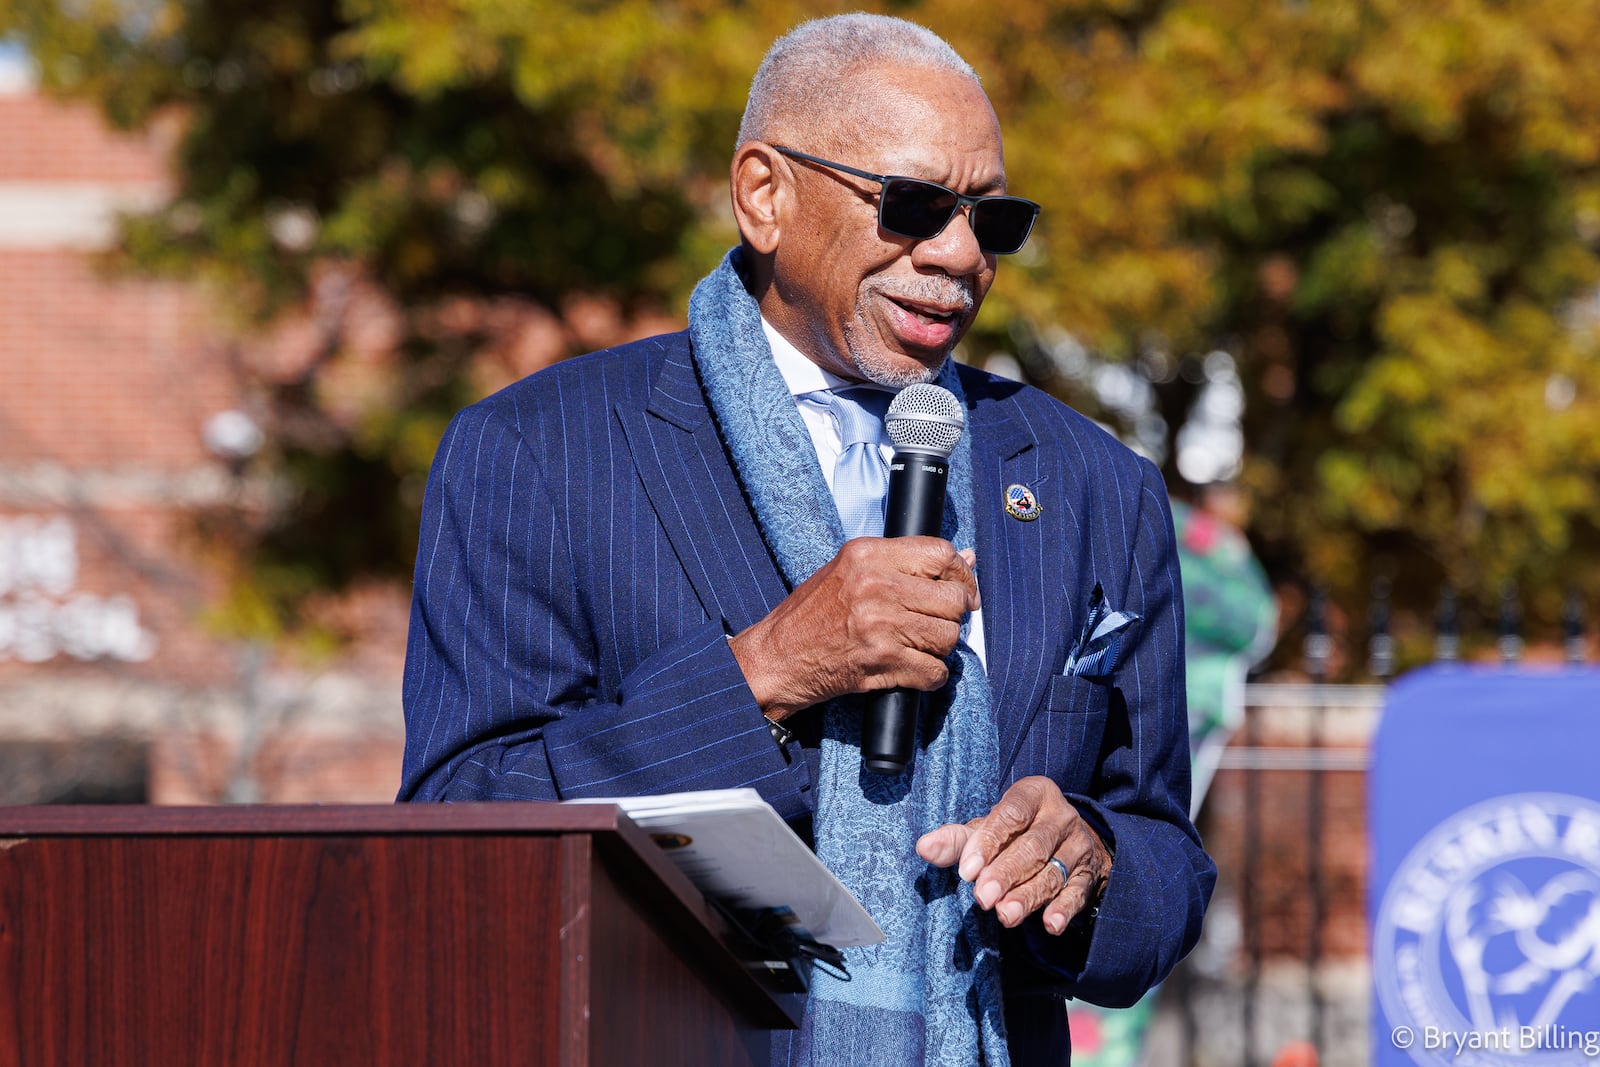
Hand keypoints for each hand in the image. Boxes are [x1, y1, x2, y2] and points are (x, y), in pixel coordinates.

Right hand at [729, 537, 978, 719]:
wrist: (775, 658)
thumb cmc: (810, 615)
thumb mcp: (849, 571)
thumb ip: (904, 563)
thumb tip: (967, 556)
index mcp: (867, 554)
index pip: (940, 553)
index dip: (962, 574)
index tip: (963, 589)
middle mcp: (876, 586)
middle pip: (952, 598)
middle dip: (953, 614)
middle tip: (937, 621)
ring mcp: (881, 626)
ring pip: (948, 636)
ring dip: (941, 646)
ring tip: (918, 645)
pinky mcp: (883, 662)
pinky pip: (935, 671)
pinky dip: (931, 675)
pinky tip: (913, 669)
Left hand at [916, 776, 1110, 934]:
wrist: (1067, 841)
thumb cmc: (1017, 832)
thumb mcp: (989, 828)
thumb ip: (958, 839)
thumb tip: (924, 848)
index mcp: (1035, 794)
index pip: (1012, 814)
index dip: (989, 841)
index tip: (967, 870)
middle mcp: (1061, 816)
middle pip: (1033, 846)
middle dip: (1006, 873)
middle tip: (983, 898)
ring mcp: (1078, 846)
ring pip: (1053, 873)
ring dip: (1028, 896)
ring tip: (1005, 915)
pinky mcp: (1089, 876)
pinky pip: (1077, 893)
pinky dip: (1063, 910)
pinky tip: (1050, 925)